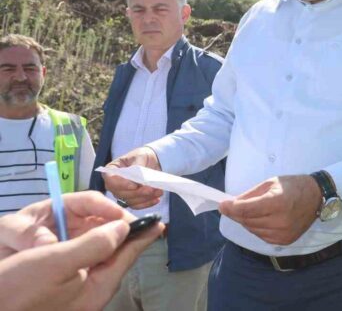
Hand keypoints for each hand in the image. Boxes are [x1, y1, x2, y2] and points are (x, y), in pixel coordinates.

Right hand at [0, 201, 161, 310]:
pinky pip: (74, 264)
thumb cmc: (13, 291)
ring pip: (94, 260)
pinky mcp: (53, 290)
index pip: (126, 257)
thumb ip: (94, 244)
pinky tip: (71, 239)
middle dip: (119, 235)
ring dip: (98, 240)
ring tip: (104, 224)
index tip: (158, 220)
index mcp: (94, 291)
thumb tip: (123, 228)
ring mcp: (70, 294)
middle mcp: (87, 294)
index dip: (141, 235)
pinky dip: (76, 247)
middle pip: (112, 257)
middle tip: (126, 215)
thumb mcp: (55, 262)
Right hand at [103, 146, 163, 209]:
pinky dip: (147, 203)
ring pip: (130, 201)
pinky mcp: (132, 200)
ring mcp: (122, 194)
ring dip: (145, 197)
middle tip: (150, 189)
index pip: (110, 179)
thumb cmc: (142, 157)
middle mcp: (114, 185)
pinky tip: (156, 199)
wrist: (151, 162)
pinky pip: (138, 205)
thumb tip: (139, 176)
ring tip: (158, 192)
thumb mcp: (140, 156)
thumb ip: (138, 165)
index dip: (122, 184)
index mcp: (111, 171)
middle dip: (137, 192)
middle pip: (121, 193)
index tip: (134, 185)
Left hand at [219, 175, 321, 244]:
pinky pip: (261, 236)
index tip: (222, 205)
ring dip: (246, 221)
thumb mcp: (271, 183)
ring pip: (252, 230)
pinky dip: (257, 228)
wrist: (317, 197)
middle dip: (237, 213)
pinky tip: (262, 219)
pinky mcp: (284, 241)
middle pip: (247, 221)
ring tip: (252, 211)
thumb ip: (251, 194)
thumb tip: (232, 204)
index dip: (231, 208)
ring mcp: (283, 234)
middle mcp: (280, 221)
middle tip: (232, 206)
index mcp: (278, 202)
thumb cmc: (293, 186)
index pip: (247, 210)